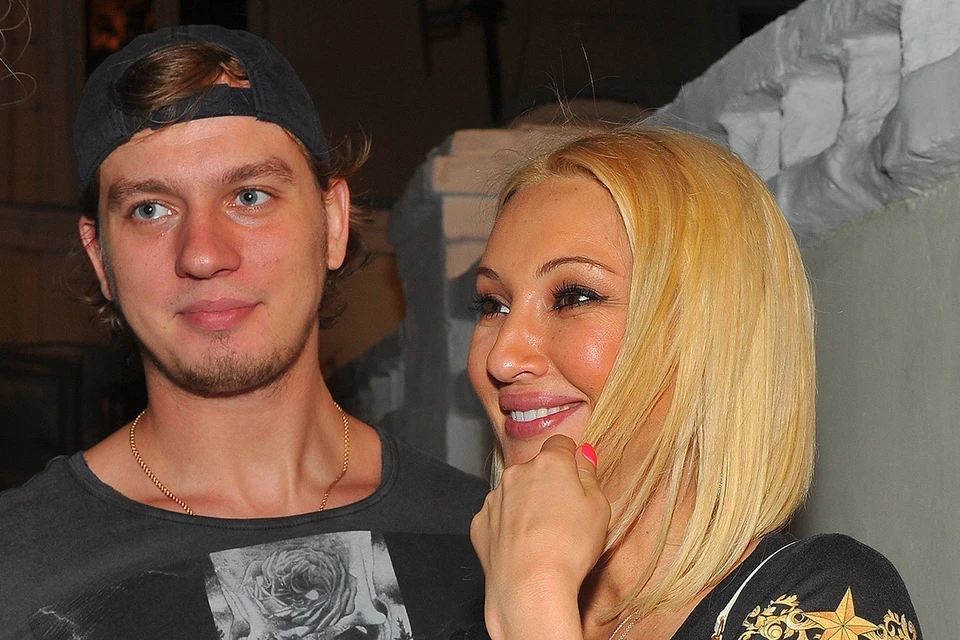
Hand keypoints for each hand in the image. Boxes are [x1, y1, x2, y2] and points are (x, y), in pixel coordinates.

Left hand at [471, 435, 610, 639]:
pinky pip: (498, 517)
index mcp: (549, 464)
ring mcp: (495, 498)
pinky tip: (523, 547)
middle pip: (536, 469)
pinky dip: (508, 527)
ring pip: (515, 492)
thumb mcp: (598, 508)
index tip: (576, 476)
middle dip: (547, 484)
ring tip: (543, 537)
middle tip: (564, 515)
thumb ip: (589, 475)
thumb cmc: (569, 547)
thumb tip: (583, 454)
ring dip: (526, 505)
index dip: (570, 458)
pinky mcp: (480, 523)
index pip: (561, 444)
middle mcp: (516, 473)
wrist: (529, 587)